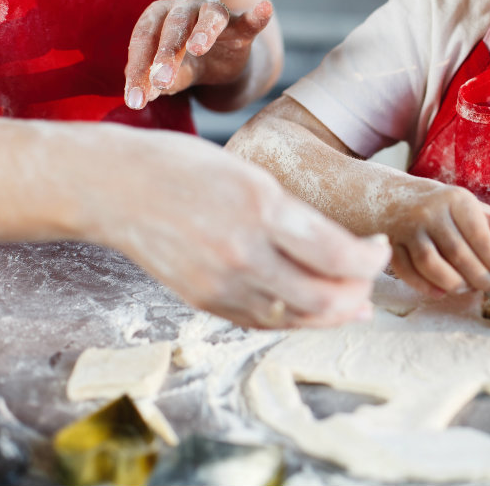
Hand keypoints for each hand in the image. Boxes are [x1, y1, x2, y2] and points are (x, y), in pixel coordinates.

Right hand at [89, 131, 389, 328]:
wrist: (110, 188)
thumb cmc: (182, 167)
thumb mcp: (250, 174)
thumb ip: (293, 215)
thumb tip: (341, 249)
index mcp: (262, 210)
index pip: (339, 256)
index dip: (372, 260)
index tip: (380, 248)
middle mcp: (243, 253)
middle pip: (324, 298)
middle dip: (358, 292)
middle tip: (369, 279)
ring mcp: (220, 283)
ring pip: (296, 318)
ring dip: (332, 313)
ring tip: (351, 302)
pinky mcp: (203, 301)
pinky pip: (262, 321)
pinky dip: (295, 318)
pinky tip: (311, 308)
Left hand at [124, 0, 273, 108]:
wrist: (220, 64)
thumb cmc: (187, 65)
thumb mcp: (171, 76)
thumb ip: (158, 82)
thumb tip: (144, 95)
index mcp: (158, 16)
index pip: (144, 38)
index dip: (138, 67)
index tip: (136, 99)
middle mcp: (185, 7)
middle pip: (174, 25)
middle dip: (166, 53)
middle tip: (160, 81)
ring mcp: (214, 13)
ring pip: (210, 16)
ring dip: (203, 31)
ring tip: (197, 49)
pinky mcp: (242, 27)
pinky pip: (250, 20)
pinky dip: (257, 14)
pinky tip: (265, 9)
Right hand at [383, 185, 489, 297]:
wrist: (391, 198)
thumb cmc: (439, 205)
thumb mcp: (469, 205)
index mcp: (456, 200)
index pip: (480, 236)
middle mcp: (431, 213)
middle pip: (459, 255)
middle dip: (482, 278)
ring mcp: (409, 229)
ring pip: (433, 266)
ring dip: (455, 284)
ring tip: (470, 289)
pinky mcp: (392, 245)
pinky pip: (408, 272)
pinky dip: (426, 287)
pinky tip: (442, 292)